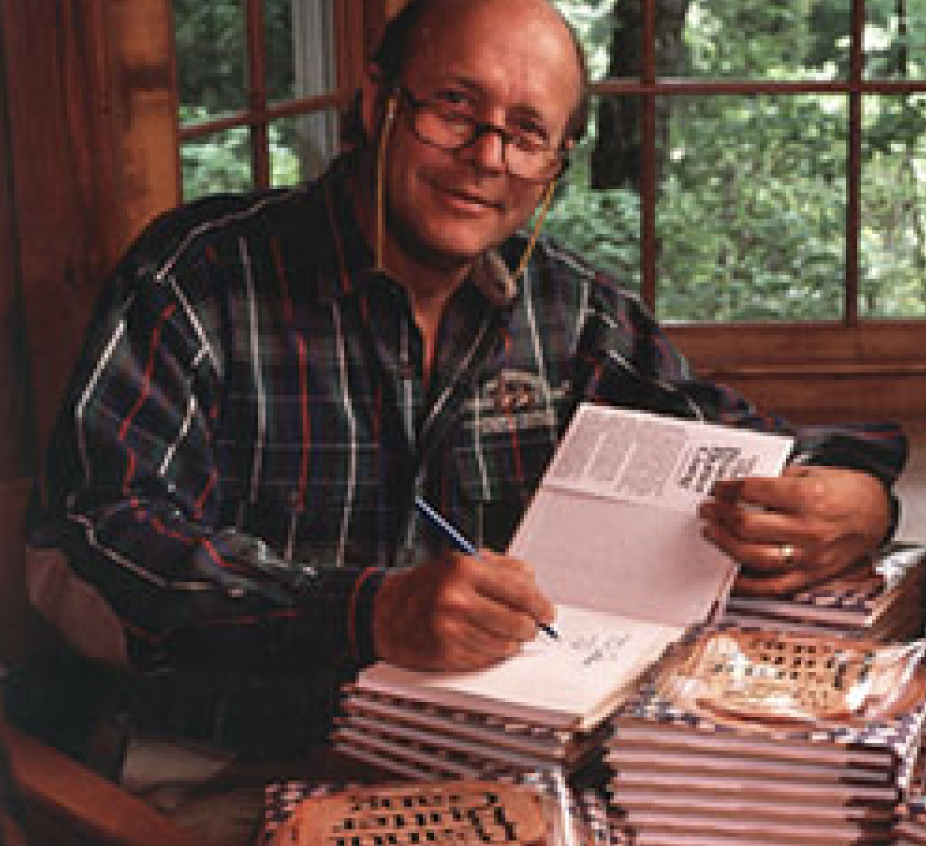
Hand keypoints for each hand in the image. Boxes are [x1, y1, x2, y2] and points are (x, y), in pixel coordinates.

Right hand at [372, 549, 554, 670]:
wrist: (386, 612)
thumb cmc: (428, 585)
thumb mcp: (464, 560)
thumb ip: (503, 568)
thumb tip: (535, 587)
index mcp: (464, 569)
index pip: (520, 591)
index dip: (540, 605)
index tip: (547, 613)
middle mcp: (457, 599)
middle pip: (518, 622)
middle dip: (529, 627)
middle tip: (529, 626)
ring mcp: (451, 629)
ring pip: (505, 645)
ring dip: (510, 642)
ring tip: (500, 632)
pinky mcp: (445, 653)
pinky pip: (486, 659)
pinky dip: (490, 653)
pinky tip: (480, 641)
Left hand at [698, 464, 891, 597]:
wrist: (878, 516)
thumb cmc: (844, 491)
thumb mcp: (813, 472)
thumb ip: (777, 479)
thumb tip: (738, 487)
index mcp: (808, 497)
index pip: (753, 491)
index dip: (728, 488)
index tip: (718, 488)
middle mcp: (808, 529)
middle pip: (747, 525)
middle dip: (718, 515)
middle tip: (707, 509)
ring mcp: (808, 556)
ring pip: (752, 556)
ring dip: (723, 544)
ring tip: (710, 532)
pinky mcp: (810, 576)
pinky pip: (771, 586)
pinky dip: (745, 584)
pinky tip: (727, 573)